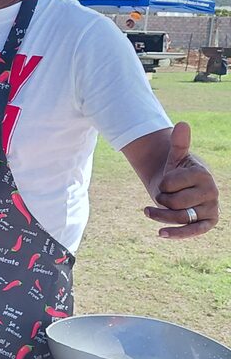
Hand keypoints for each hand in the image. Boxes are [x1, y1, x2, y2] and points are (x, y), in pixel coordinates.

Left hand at [144, 122, 218, 237]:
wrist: (181, 187)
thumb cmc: (177, 171)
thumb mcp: (176, 157)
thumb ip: (179, 143)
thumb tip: (182, 124)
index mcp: (203, 174)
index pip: (170, 184)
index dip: (162, 184)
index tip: (165, 182)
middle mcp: (211, 192)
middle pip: (175, 203)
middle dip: (161, 199)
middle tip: (162, 195)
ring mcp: (211, 208)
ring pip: (180, 218)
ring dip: (160, 216)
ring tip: (147, 211)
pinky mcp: (207, 223)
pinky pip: (193, 231)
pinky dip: (177, 234)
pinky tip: (160, 234)